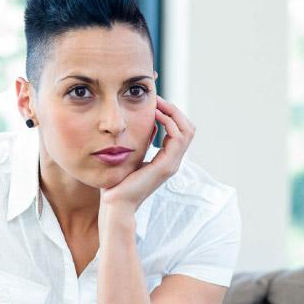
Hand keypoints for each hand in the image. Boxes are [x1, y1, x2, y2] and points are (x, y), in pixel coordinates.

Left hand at [100, 96, 195, 210]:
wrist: (115, 204)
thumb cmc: (117, 183)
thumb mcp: (132, 156)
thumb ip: (143, 142)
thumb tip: (150, 124)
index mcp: (166, 160)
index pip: (180, 131)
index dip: (171, 114)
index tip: (155, 103)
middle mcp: (172, 162)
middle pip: (188, 128)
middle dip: (174, 110)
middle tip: (158, 99)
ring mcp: (171, 165)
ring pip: (187, 130)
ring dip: (173, 113)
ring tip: (157, 104)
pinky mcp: (165, 167)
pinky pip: (177, 138)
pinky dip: (169, 122)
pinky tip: (155, 115)